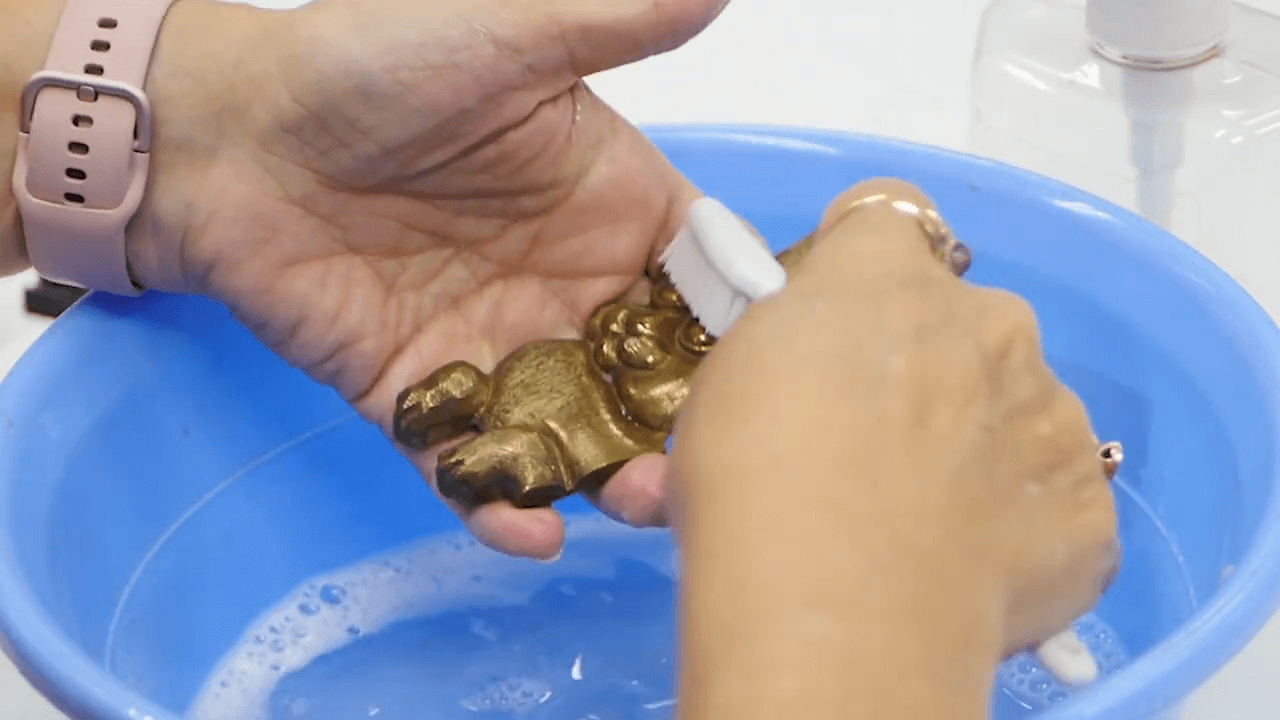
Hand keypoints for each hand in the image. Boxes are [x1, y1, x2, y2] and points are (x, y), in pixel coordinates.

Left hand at [38, 0, 726, 558]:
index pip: (699, 278)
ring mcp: (496, 348)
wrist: (229, 134)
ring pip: (574, 433)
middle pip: (649, 375)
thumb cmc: (370, 69)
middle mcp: (565, 285)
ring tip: (631, 503)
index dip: (741, 324)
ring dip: (608, 476)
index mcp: (607, 205)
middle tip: (703, 463)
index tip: (780, 369)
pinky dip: (497, 505)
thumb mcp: (505, 39)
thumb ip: (612, 27)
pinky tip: (528, 531)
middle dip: (682, 423)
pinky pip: (469, 463)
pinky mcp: (420, 396)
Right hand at [668, 180, 1118, 717]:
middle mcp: (989, 320)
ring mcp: (1051, 411)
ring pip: (1018, 408)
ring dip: (980, 445)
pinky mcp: (1086, 502)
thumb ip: (790, 347)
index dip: (862, 260)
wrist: (832, 606)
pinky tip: (965, 569)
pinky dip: (1019, 526)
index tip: (841, 317)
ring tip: (921, 525)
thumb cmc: (755, 473)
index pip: (888, 214)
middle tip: (872, 447)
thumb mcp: (730, 380)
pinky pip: (1052, 498)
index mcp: (888, 274)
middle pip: (964, 321)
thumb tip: (813, 378)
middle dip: (930, 366)